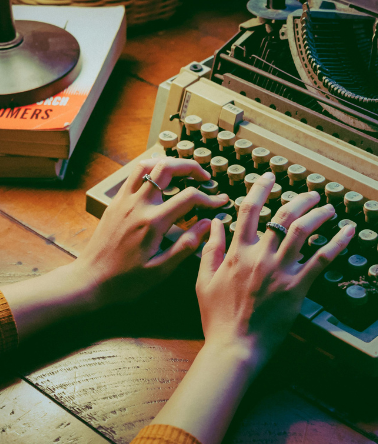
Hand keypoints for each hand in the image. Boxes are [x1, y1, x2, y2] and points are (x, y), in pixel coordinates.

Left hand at [75, 157, 228, 306]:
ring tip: (183, 172)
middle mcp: (138, 205)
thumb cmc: (125, 280)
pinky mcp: (115, 202)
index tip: (221, 202)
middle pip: (167, 168)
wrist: (89, 280)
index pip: (189, 197)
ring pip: (147, 165)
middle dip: (190, 167)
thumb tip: (206, 224)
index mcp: (152, 222)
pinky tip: (160, 180)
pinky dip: (150, 170)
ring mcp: (124, 200)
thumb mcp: (160, 270)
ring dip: (168, 163)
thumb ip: (186, 245)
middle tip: (205, 177)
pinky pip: (133, 175)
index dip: (210, 198)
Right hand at [196, 172, 355, 369]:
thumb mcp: (204, 280)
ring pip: (303, 232)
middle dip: (299, 199)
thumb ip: (210, 248)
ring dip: (318, 214)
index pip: (249, 210)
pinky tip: (347, 231)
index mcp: (237, 252)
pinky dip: (336, 243)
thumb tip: (215, 222)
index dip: (260, 188)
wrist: (234, 347)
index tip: (269, 176)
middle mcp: (260, 256)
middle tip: (311, 193)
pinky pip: (321, 261)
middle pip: (283, 216)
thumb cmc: (217, 316)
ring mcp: (280, 271)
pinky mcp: (297, 288)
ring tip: (328, 206)